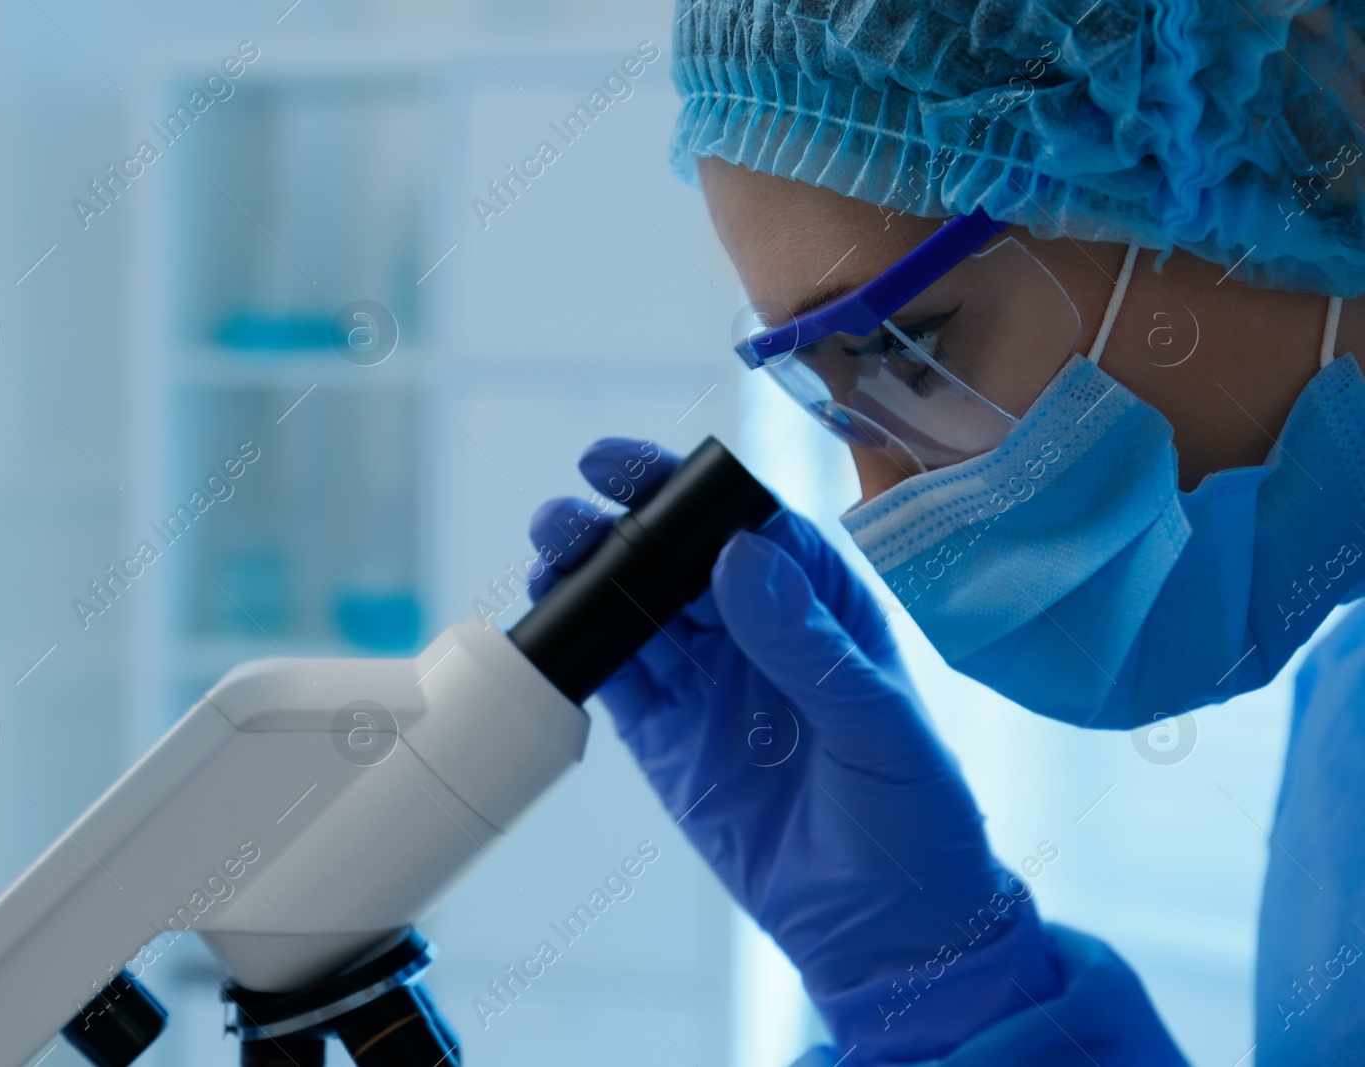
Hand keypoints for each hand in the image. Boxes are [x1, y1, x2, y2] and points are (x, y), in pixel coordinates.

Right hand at [529, 438, 1057, 1055]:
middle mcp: (757, 631)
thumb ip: (806, 642)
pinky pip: (619, 681)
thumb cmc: (916, 819)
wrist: (887, 933)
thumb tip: (738, 554)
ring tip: (549, 551)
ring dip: (590, 578)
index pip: (746, 524)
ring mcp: (710, 684)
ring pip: (637, 610)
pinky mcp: (670, 742)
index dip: (686, 487)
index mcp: (819, 606)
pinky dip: (582, 650)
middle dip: (621, 524)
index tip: (629, 467)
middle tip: (569, 511)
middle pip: (677, 556)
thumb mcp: (878, 723)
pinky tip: (553, 621)